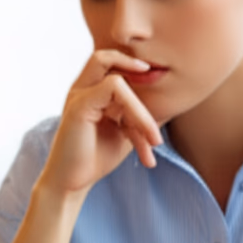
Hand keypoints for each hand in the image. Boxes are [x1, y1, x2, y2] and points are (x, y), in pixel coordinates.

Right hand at [37, 49, 163, 200]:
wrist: (71, 184)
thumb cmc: (95, 160)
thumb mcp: (127, 134)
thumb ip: (141, 116)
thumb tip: (170, 105)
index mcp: (91, 94)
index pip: (117, 73)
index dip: (137, 79)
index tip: (153, 95)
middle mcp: (82, 90)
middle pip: (106, 57)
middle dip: (132, 62)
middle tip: (155, 79)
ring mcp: (78, 95)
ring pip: (118, 79)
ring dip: (142, 111)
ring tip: (154, 140)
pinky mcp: (79, 104)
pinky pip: (113, 87)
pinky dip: (135, 111)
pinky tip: (144, 138)